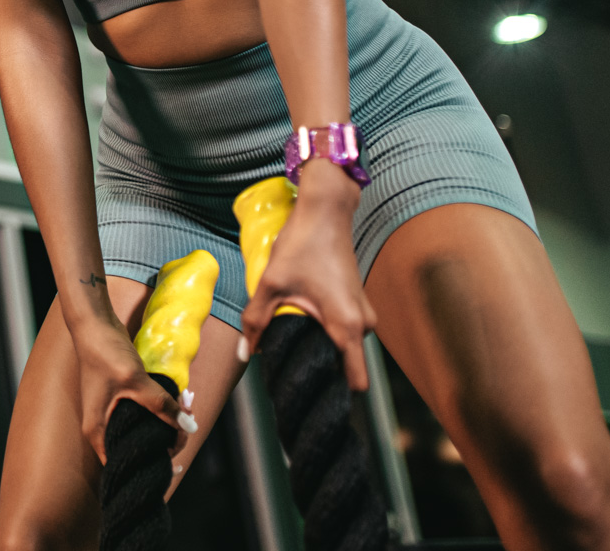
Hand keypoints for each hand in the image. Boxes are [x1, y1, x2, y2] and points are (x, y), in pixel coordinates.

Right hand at [71, 318, 190, 463]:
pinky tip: (179, 401)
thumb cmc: (106, 355)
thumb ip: (162, 405)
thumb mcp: (135, 381)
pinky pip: (144, 412)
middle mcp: (103, 426)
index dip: (151, 467)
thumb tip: (190, 427)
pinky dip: (161, 409)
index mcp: (99, 430)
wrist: (94, 324)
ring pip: (144, 428)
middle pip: (139, 447)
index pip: (126, 463)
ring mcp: (111, 412)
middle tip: (188, 424)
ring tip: (188, 409)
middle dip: (167, 439)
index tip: (176, 461)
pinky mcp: (120, 398)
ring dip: (167, 421)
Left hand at [240, 162, 375, 388]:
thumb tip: (245, 354)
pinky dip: (326, 330)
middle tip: (290, 367)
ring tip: (291, 338)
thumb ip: (256, 321)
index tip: (310, 399)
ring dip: (321, 345)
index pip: (355, 382)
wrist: (325, 211)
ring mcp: (363, 312)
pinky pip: (344, 328)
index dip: (334, 395)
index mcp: (346, 325)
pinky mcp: (358, 301)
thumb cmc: (301, 244)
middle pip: (346, 365)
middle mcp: (363, 324)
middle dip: (320, 369)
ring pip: (344, 345)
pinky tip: (301, 319)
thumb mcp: (270, 284)